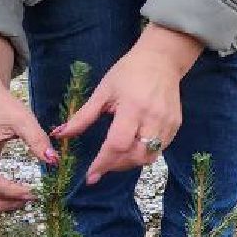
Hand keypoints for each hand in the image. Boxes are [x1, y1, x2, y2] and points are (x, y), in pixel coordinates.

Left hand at [51, 24, 203, 183]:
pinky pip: (159, 149)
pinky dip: (144, 154)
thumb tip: (60, 134)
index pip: (118, 144)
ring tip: (116, 157)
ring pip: (150, 157)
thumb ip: (83, 116)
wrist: (161, 60)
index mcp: (133, 107)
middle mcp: (153, 118)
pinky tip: (133, 146)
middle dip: (116, 165)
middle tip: (102, 164)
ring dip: (130, 162)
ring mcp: (168, 123)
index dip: (103, 162)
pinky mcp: (175, 125)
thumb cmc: (129, 72)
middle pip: (136, 156)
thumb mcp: (103, 91)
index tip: (91, 176)